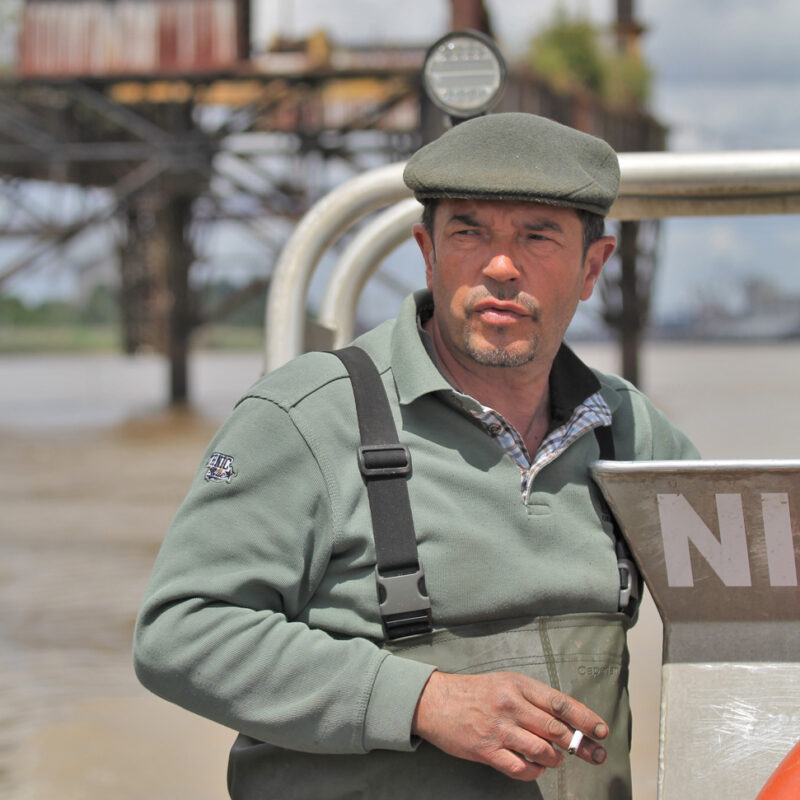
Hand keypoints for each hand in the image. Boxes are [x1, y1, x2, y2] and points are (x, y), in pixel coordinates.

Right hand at [410, 670, 608, 781]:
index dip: (585, 718)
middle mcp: (511, 704)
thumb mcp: (506, 683)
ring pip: (542, 751)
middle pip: (556, 729)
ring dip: (555, 759)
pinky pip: (520, 768)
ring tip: (555, 759)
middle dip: (580, 745)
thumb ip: (533, 700)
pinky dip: (534, 771)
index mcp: (518, 685)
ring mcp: (499, 728)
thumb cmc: (475, 692)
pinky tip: (535, 767)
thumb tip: (565, 721)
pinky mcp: (486, 749)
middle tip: (595, 755)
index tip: (602, 731)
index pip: (560, 702)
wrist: (436, 701)